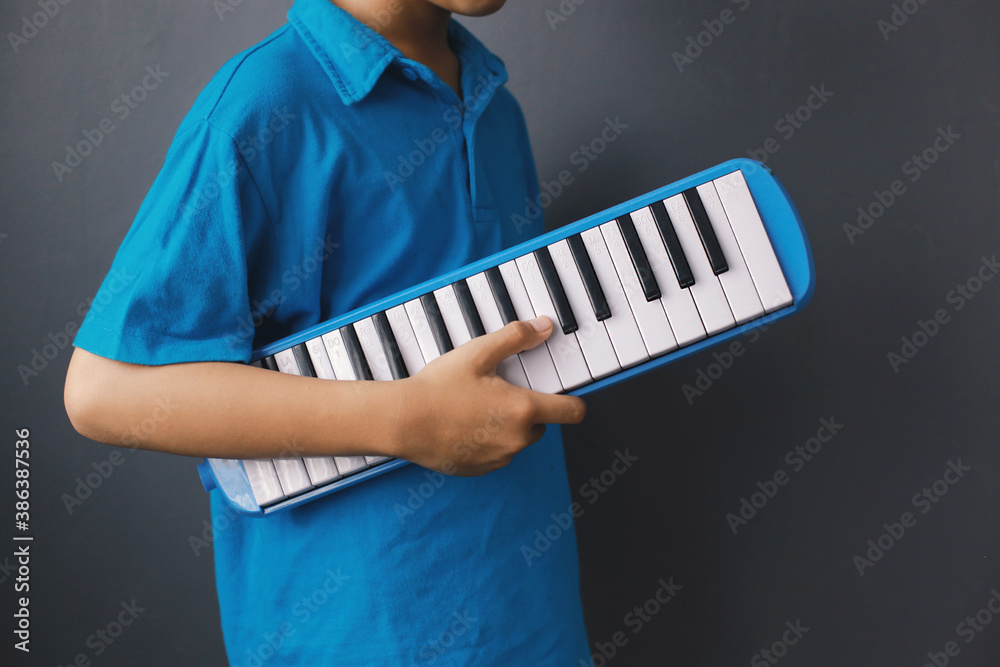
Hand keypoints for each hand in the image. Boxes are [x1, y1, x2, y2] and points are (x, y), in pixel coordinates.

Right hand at [392, 316, 585, 475]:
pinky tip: (465, 425)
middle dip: (527, 410)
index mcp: (523, 409)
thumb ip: (516, 338)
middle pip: (541, 425)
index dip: (574, 402)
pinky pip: (496, 454)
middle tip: (499, 392)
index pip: (572, 412)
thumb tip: (543, 327)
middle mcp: (517, 438)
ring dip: (507, 427)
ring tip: (476, 408)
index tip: (568, 397)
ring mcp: (499, 458)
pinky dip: (487, 442)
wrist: (404, 421)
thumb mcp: (478, 353)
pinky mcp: (481, 469)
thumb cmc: (438, 388)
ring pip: (517, 440)